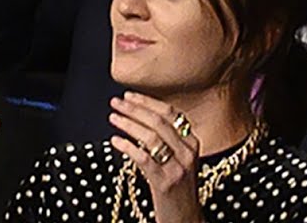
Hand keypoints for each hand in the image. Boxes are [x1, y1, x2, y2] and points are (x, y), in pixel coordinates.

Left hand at [109, 92, 203, 222]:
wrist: (185, 218)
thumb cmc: (178, 189)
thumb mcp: (180, 160)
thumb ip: (168, 140)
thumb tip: (140, 118)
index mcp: (192, 142)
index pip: (170, 113)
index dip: (148, 101)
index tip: (129, 95)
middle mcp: (188, 152)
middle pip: (160, 121)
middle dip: (135, 108)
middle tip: (116, 102)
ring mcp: (178, 167)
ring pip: (151, 137)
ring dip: (129, 124)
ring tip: (113, 118)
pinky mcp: (165, 183)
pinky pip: (144, 158)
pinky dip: (128, 146)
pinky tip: (115, 141)